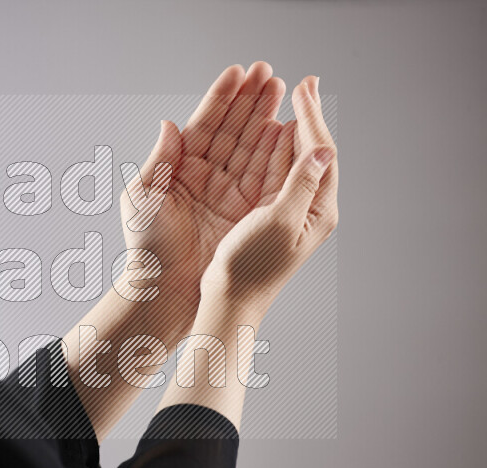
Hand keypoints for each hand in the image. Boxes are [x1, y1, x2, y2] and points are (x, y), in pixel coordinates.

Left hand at [119, 62, 286, 317]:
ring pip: (251, 146)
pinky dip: (276, 151)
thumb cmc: (146, 248)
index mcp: (180, 168)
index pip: (204, 124)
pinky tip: (287, 128)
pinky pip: (263, 174)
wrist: (165, 289)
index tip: (238, 72)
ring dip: (266, 117)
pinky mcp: (245, 210)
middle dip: (250, 100)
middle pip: (233, 129)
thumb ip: (159, 161)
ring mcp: (227, 192)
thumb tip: (169, 124)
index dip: (221, 98)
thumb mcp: (143, 199)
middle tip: (269, 72)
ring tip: (282, 90)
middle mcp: (206, 176)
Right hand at [201, 76, 338, 321]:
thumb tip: (321, 150)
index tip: (303, 89)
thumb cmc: (251, 268)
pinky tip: (273, 132)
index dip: (312, 118)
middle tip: (304, 83)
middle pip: (312, 151)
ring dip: (292, 126)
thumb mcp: (279, 224)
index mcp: (318, 211)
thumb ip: (300, 185)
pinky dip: (275, 147)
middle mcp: (309, 208)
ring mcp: (290, 210)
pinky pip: (277, 172)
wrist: (230, 299)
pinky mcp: (270, 213)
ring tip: (291, 98)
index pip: (321, 153)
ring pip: (294, 158)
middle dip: (307, 115)